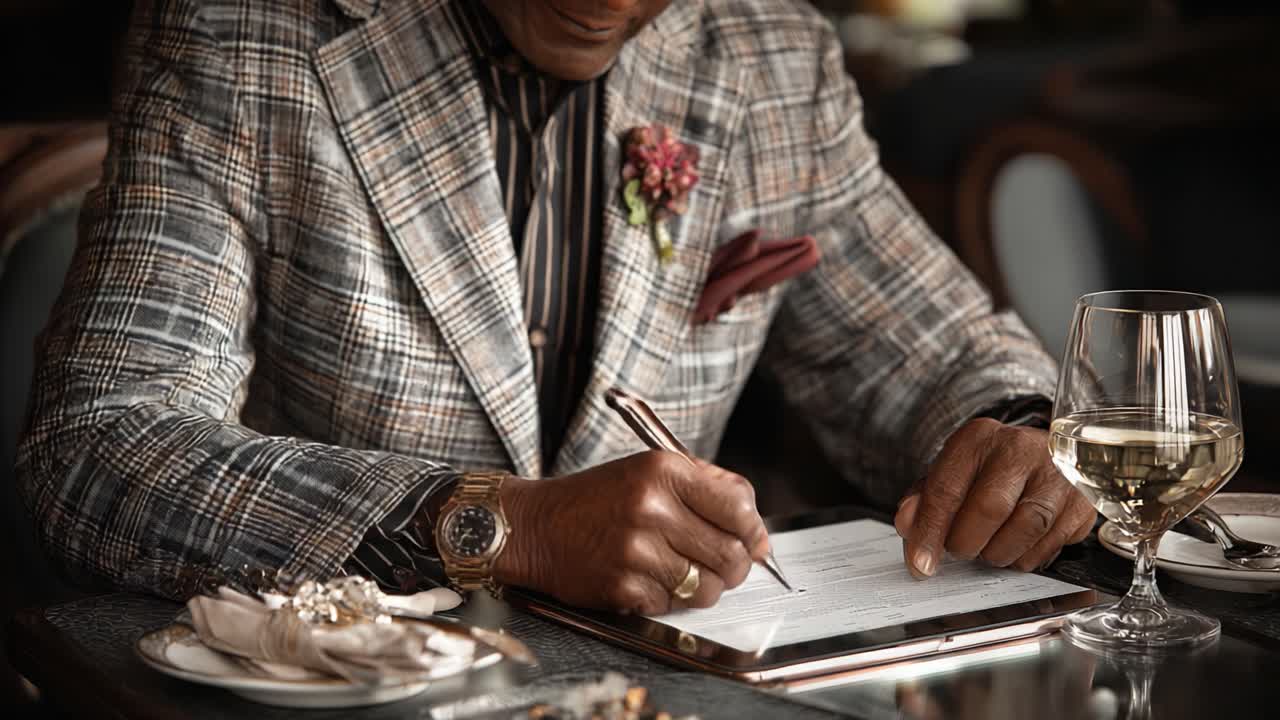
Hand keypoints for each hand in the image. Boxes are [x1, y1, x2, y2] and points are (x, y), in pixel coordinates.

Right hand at [493, 451, 770, 614]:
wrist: (535, 526)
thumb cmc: (598, 499)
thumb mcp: (650, 471)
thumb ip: (708, 489)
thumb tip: (759, 532)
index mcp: (664, 471)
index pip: (739, 508)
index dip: (754, 531)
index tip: (752, 540)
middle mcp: (652, 508)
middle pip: (731, 554)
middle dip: (736, 565)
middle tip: (723, 563)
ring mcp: (636, 550)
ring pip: (708, 587)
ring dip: (704, 586)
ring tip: (683, 571)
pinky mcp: (623, 586)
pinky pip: (673, 605)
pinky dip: (668, 598)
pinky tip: (648, 579)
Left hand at [893, 418, 1094, 577]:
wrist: (1042, 456)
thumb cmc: (989, 471)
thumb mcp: (951, 476)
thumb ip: (924, 500)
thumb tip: (907, 525)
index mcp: (978, 438)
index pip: (947, 488)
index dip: (930, 532)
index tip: (920, 563)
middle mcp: (1021, 448)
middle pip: (989, 509)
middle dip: (968, 543)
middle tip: (962, 549)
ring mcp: (1057, 472)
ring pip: (1026, 529)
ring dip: (1000, 553)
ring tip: (989, 547)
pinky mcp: (1082, 500)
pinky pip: (1053, 544)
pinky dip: (1028, 556)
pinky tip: (1018, 545)